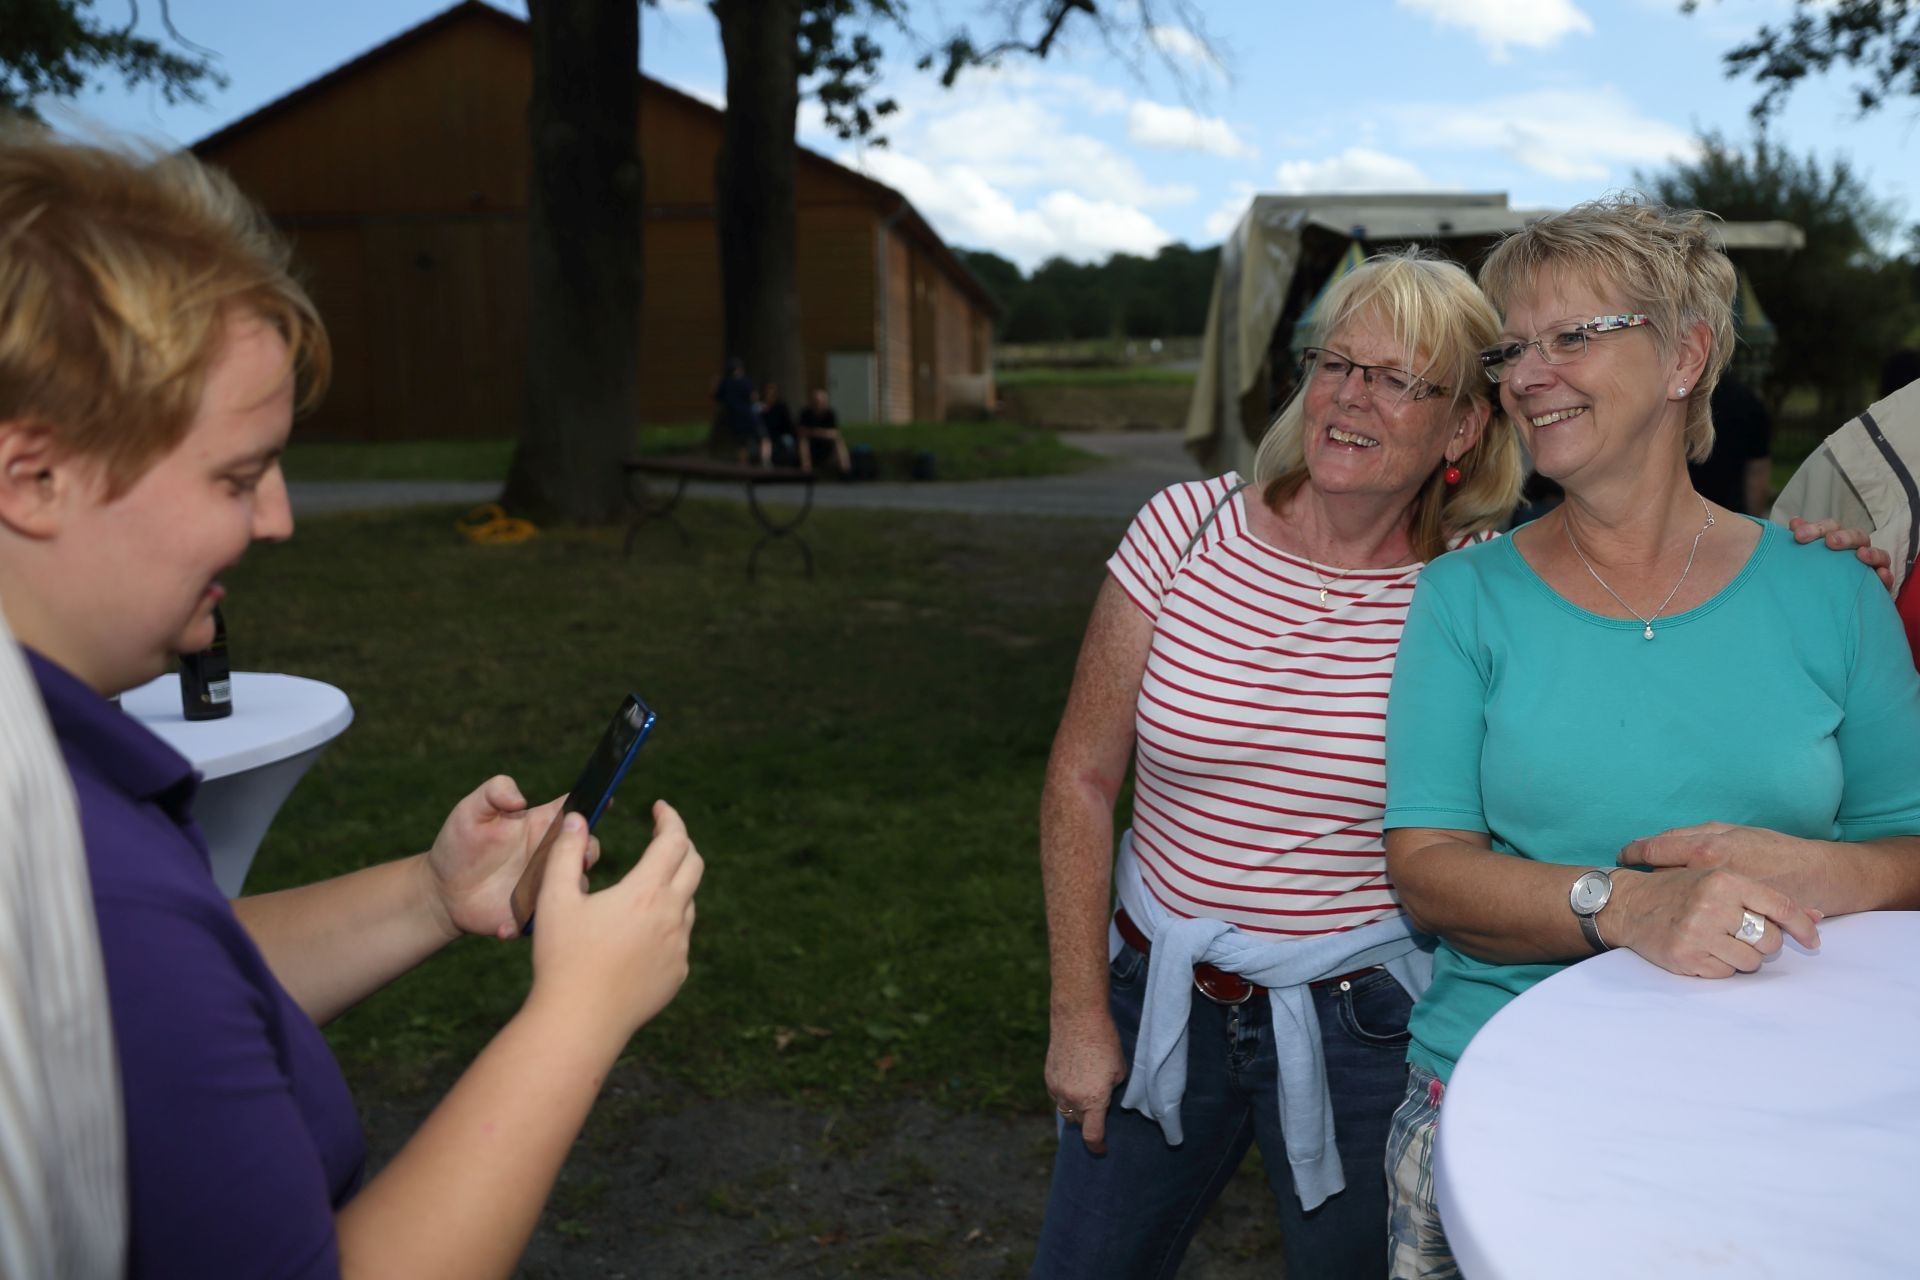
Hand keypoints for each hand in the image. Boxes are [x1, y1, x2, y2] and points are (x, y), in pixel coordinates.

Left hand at [424, 776, 599, 941]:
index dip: (594, 803)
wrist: (442, 891)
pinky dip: (524, 926)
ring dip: (564, 892)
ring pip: (574, 888)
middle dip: (587, 852)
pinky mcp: (533, 914)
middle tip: (576, 857)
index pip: (575, 810)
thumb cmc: (459, 843)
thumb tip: (520, 798)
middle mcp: (550, 855)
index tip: (605, 801)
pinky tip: (503, 927)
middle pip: (586, 849)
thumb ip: (494, 791)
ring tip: (538, 898)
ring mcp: (545, 885)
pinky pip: (543, 922)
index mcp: (542, 825)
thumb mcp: (470, 811)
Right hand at [527, 801, 702, 1039]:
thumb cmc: (563, 959)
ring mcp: (679, 948)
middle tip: (660, 836)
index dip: (669, 818)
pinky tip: (637, 935)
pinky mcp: (677, 974)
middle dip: (679, 843)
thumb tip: (577, 818)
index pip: (673, 840)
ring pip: (687, 903)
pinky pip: (679, 939)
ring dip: (672, 886)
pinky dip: (666, 924)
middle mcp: (673, 917)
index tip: (659, 807)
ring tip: (641, 888)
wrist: (579, 1022)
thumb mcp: (555, 899)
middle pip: (693, 865)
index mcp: (647, 893)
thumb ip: (567, 853)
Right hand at [1044, 1008, 1127, 1154]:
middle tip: (1099, 1105)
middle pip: (1079, 1121)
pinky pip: (1057, 1096)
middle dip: (1089, 1119)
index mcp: (1094, 1100)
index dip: (1098, 1147)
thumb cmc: (1105, 1042)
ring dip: (1076, 1108)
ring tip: (1086, 1092)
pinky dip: (1066, 1095)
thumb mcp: (1120, 1071)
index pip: (1093, 1135)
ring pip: (1066, 1110)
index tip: (1102, 1150)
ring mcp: (1057, 1089)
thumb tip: (1106, 1097)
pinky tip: (1075, 1079)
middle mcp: (1072, 1099)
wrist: (1078, 1018)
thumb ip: (1112, 1090)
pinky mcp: (1048, 1077)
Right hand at [1602, 864, 1817, 978]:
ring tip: (1721, 943)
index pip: (1780, 907)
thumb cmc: (1678, 891)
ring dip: (1742, 957)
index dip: (1803, 926)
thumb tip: (1816, 915)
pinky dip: (1720, 966)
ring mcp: (1698, 931)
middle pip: (1769, 940)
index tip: (1813, 940)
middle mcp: (1713, 904)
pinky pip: (1726, 973)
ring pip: (1750, 961)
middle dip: (1764, 943)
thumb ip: (1763, 896)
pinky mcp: (1686, 956)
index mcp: (1724, 879)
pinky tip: (1704, 951)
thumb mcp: (1718, 880)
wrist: (1627, 905)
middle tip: (1745, 937)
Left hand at [1620, 821, 1837, 914]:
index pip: (1653, 850)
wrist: (1816, 876)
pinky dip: (1693, 926)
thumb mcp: (1731, 832)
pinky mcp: (1732, 929)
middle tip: (1640, 882)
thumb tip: (1657, 845)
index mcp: (1706, 849)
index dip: (1633, 852)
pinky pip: (1702, 928)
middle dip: (1648, 882)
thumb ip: (1694, 837)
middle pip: (1659, 880)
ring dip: (1670, 905)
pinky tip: (1690, 923)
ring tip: (1665, 903)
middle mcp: (1707, 877)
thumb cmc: (1773, 850)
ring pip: (1678, 907)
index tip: (1622, 855)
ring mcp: (1719, 906)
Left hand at [1787, 516, 1893, 590]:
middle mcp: (1856, 549)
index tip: (1798, 535)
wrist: (1831, 602)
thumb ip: (1803, 540)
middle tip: (1830, 541)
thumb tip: (1795, 522)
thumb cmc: (1817, 574)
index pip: (1831, 527)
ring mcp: (1871, 566)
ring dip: (1871, 553)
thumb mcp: (1808, 557)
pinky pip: (1886, 578)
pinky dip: (1885, 575)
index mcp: (1837, 540)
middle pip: (1857, 536)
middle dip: (1844, 536)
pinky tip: (1881, 575)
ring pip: (1878, 554)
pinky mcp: (1879, 584)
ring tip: (1861, 554)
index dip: (1816, 528)